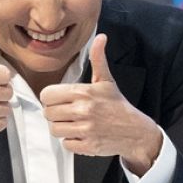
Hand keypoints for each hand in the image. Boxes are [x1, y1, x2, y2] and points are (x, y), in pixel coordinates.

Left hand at [41, 34, 162, 175]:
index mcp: (84, 92)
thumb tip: (101, 37)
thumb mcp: (106, 81)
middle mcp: (83, 110)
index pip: (47, 95)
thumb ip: (98, 59)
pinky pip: (65, 144)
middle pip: (48, 113)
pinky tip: (82, 134)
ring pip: (54, 129)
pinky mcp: (88, 145)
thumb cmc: (117, 105)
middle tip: (68, 113)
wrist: (135, 131)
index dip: (51, 98)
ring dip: (62, 128)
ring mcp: (86, 129)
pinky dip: (71, 141)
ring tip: (74, 124)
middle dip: (56, 114)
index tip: (60, 100)